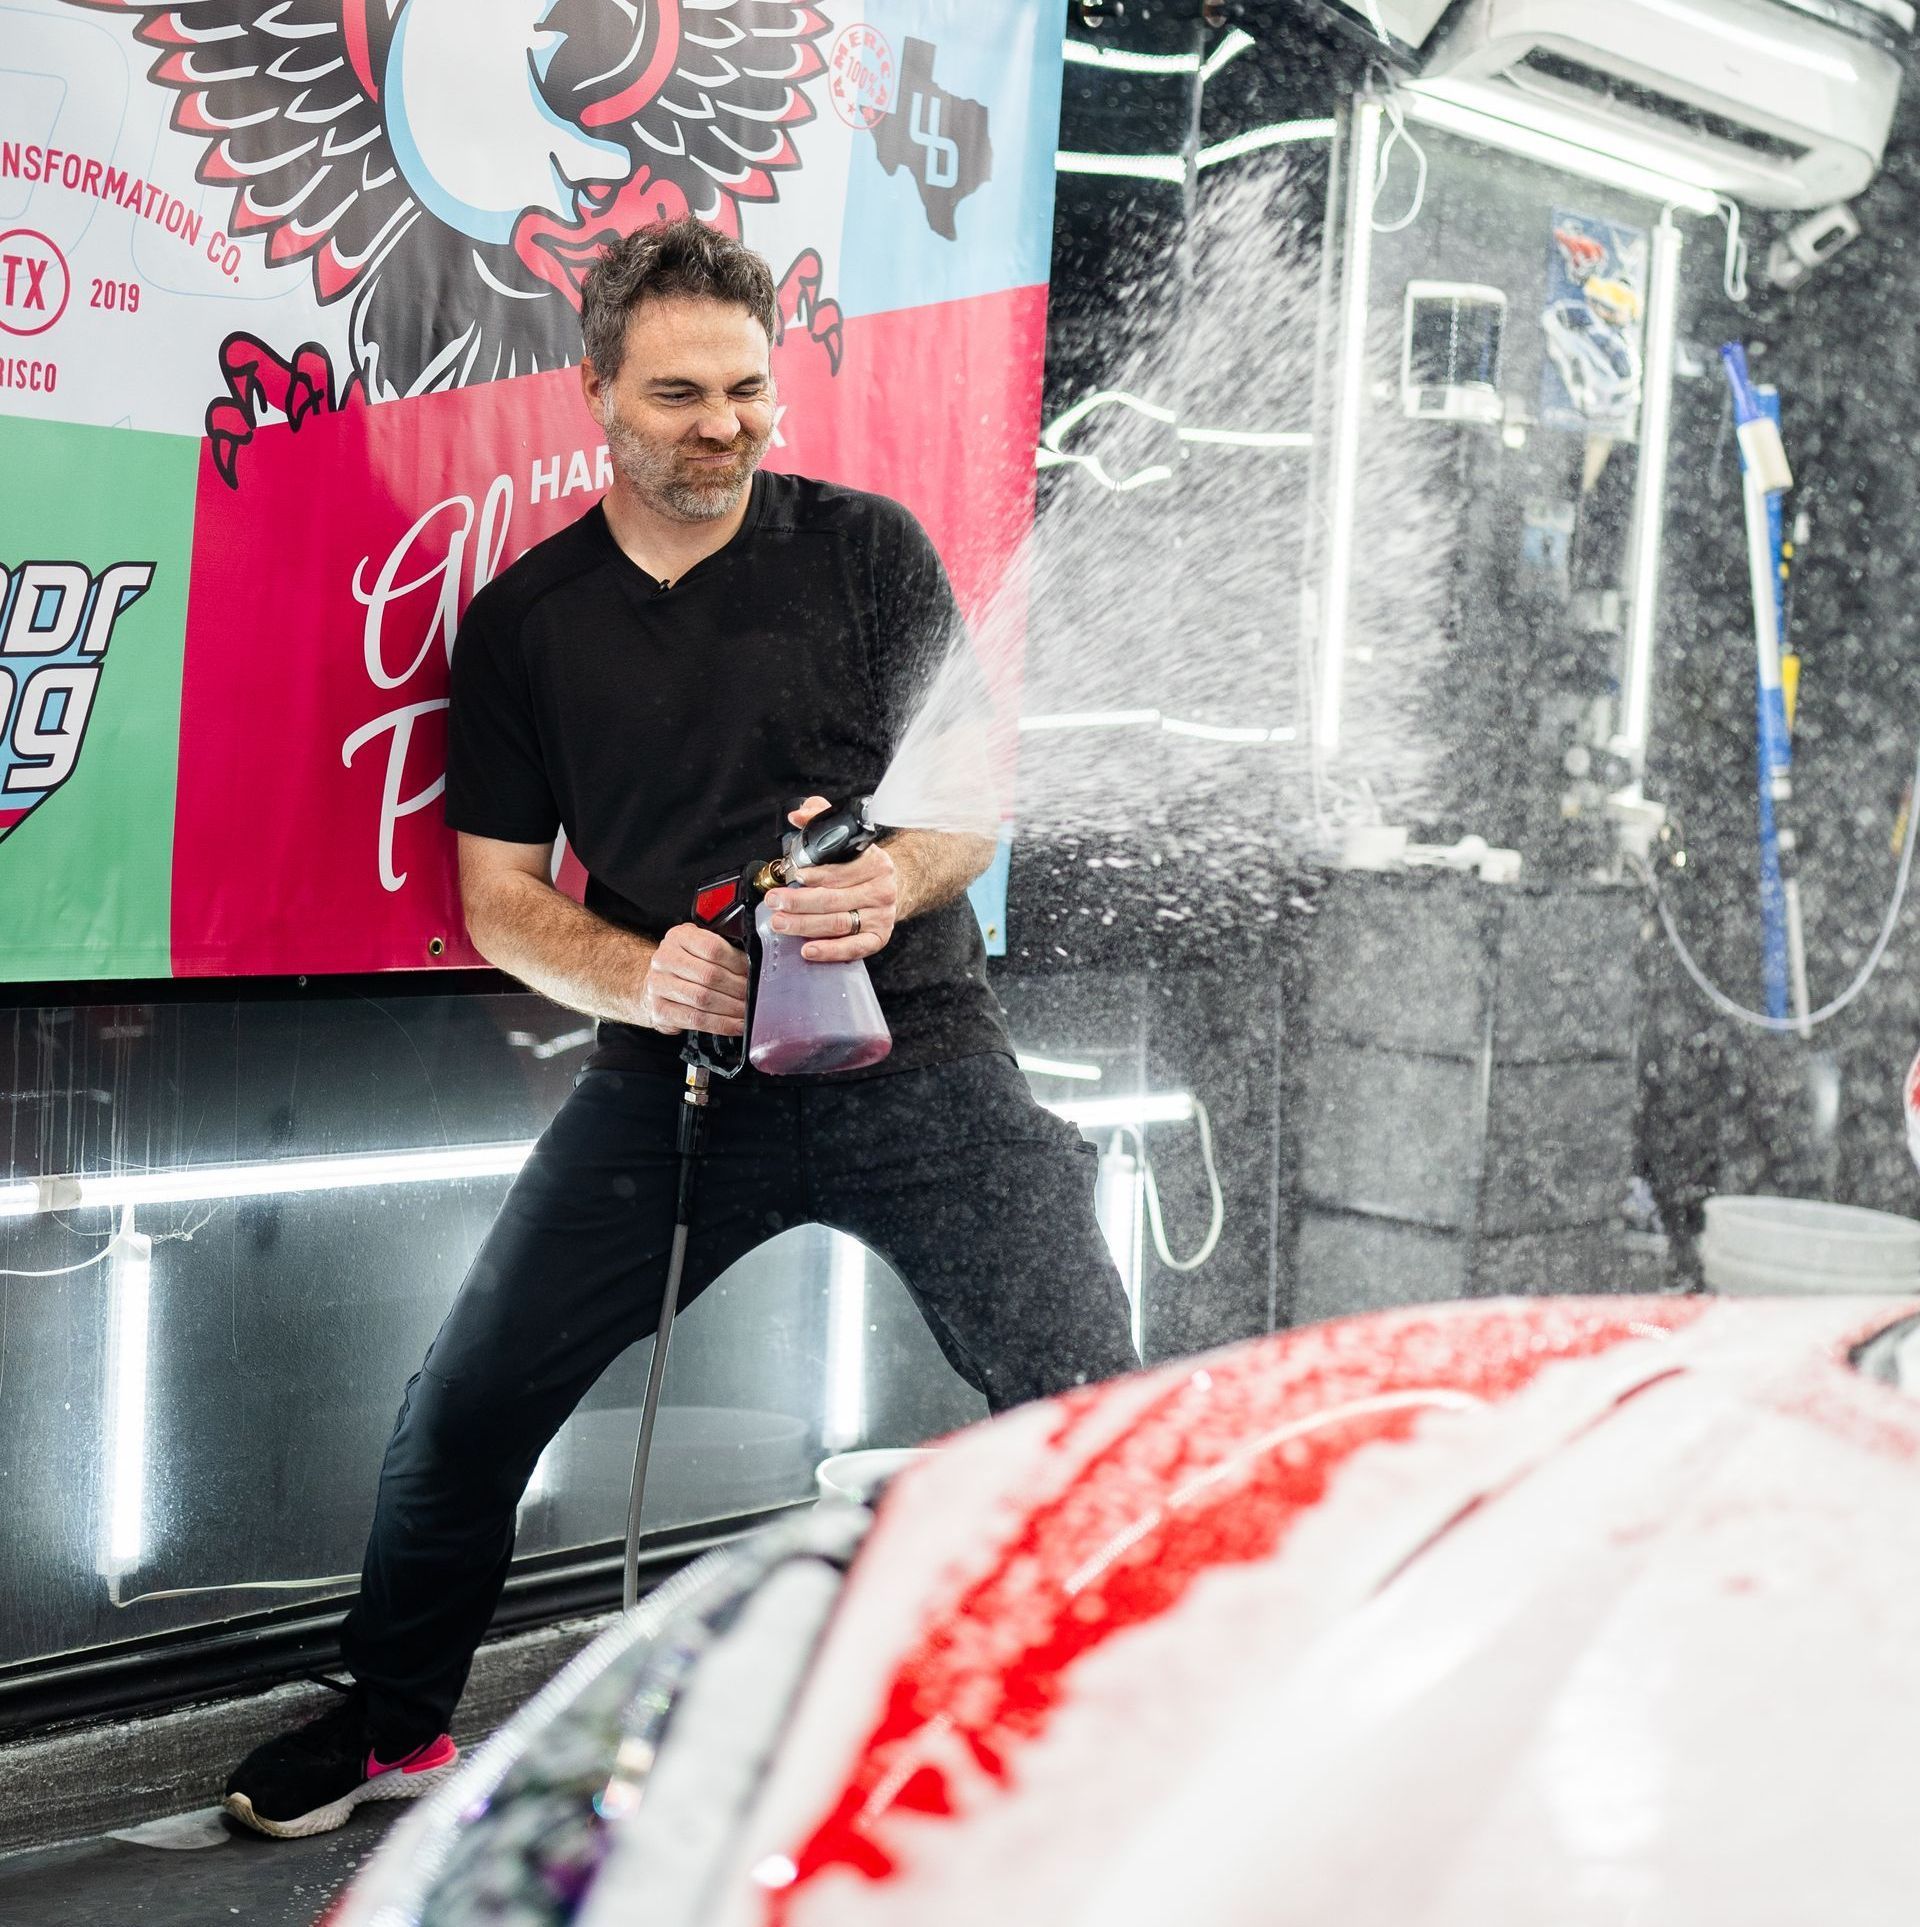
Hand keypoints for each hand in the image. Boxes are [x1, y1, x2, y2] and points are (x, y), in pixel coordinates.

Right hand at [638, 922, 749, 1034]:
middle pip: (710, 975)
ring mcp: (659, 985)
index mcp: (678, 937)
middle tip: (754, 996)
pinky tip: (736, 1025)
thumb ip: (722, 950)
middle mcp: (665, 959)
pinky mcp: (660, 1010)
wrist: (655, 985)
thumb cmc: (684, 966)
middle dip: (738, 988)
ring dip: (731, 1008)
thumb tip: (753, 966)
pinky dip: (721, 1024)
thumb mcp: (698, 947)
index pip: (713, 948)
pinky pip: (696, 1020)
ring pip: (704, 999)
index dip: (738, 962)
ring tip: (747, 1011)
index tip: (752, 972)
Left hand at [769, 795, 896, 961]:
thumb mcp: (846, 838)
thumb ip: (819, 818)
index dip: (812, 875)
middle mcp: (880, 890)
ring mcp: (881, 916)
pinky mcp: (879, 937)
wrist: (896, 887)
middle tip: (775, 901)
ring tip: (781, 923)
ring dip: (805, 926)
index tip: (791, 875)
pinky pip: (853, 947)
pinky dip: (830, 951)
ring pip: (838, 923)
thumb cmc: (863, 866)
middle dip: (799, 902)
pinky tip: (808, 950)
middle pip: (833, 899)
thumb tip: (798, 815)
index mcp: (874, 863)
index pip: (839, 871)